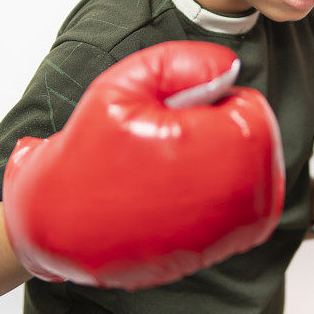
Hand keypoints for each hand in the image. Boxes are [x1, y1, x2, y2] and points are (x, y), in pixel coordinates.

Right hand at [2, 41, 285, 289]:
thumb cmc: (85, 161)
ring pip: (251, 168)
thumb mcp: (121, 86)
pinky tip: (173, 193)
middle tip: (166, 143)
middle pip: (256, 137)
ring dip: (218, 159)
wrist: (56, 232)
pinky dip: (215, 188)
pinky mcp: (227, 249)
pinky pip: (240, 200)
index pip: (252, 107)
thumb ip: (181, 63)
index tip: (175, 116)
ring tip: (167, 168)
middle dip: (217, 130)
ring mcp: (237, 228)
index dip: (208, 101)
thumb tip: (228, 67)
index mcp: (226, 152)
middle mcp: (244, 198)